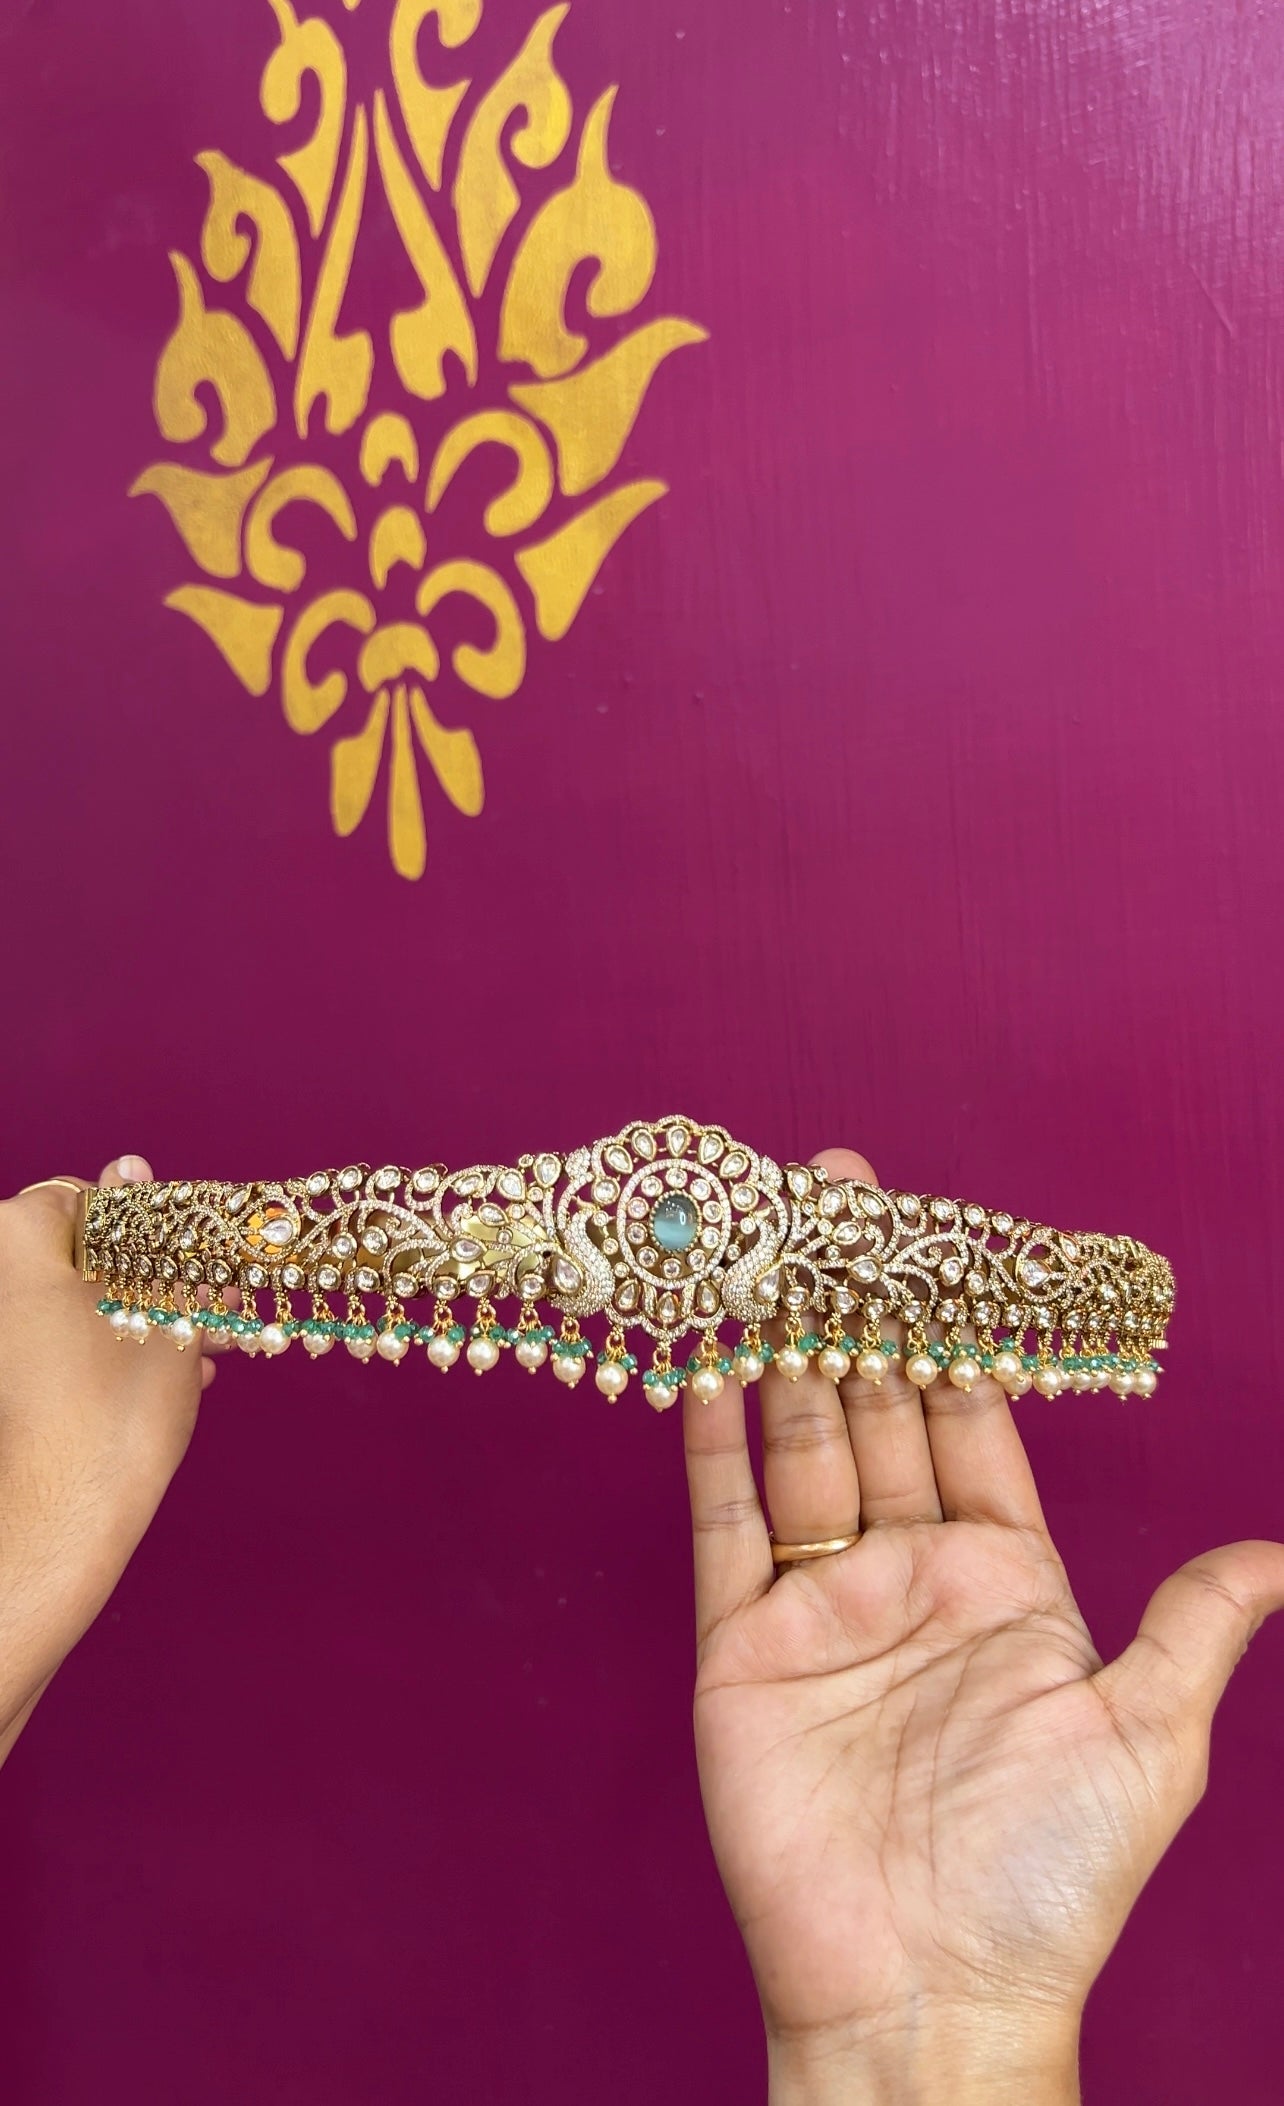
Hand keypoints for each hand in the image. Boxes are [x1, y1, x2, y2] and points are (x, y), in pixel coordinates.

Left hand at [0, 1156, 211, 1767]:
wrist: (66, 1523)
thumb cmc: (116, 1413)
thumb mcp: (164, 1313)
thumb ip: (152, 1237)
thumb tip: (132, 1167)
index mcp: (17, 1241)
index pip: (78, 1198)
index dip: (139, 1224)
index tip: (184, 1254)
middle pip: (73, 1254)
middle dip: (139, 1275)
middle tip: (203, 1304)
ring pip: (66, 1302)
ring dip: (127, 1314)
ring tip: (198, 1352)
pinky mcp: (2, 1380)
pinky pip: (49, 1342)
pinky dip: (97, 1349)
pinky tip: (161, 1379)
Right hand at [683, 1146, 1283, 2105]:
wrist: (927, 1993)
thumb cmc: (1051, 1879)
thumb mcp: (1146, 1740)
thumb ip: (1191, 1628)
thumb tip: (1280, 1557)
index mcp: (1007, 1582)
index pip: (976, 1427)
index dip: (958, 1338)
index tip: (941, 1248)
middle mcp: (912, 1577)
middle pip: (881, 1414)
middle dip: (862, 1312)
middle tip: (837, 1206)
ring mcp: (825, 1608)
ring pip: (802, 1449)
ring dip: (786, 1352)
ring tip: (769, 1254)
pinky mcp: (745, 1648)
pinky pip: (729, 1526)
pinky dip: (715, 1445)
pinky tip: (708, 1368)